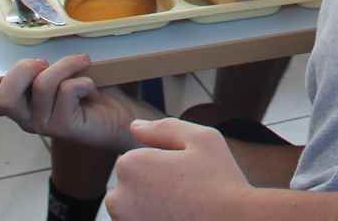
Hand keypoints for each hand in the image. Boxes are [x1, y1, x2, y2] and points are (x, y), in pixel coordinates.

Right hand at [0, 54, 142, 151]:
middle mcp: (25, 117)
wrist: (123, 115)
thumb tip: (35, 44)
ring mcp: (43, 125)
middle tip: (46, 62)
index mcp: (21, 102)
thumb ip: (44, 64)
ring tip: (83, 63)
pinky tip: (91, 87)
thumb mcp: (64, 71)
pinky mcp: (64, 128)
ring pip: (42, 86)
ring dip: (66, 66)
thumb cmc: (93, 90)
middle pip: (3, 95)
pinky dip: (82, 80)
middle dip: (24, 69)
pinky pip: (67, 92)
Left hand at [108, 119, 250, 220]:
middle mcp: (117, 198)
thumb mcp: (202, 139)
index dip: (166, 164)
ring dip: (152, 205)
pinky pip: (141, 220)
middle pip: (132, 184)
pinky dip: (155, 218)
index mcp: (130, 165)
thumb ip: (164, 128)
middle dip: (153, 185)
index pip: (138, 158)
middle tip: (186, 192)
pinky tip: (178, 218)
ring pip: (134, 207)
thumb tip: (135, 127)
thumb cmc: (220, 182)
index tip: (187, 174)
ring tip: (184, 208)